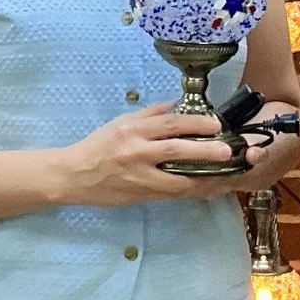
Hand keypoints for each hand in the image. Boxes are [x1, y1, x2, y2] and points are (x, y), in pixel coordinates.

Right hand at [45, 104, 238, 206]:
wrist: (73, 176)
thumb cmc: (97, 146)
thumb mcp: (120, 122)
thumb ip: (150, 114)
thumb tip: (177, 104)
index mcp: (132, 129)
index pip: (169, 123)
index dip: (195, 123)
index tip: (215, 124)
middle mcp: (136, 151)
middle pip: (175, 150)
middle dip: (204, 151)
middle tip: (226, 150)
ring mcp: (138, 176)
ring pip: (176, 179)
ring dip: (203, 178)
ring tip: (223, 175)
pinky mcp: (140, 195)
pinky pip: (170, 194)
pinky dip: (190, 191)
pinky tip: (205, 189)